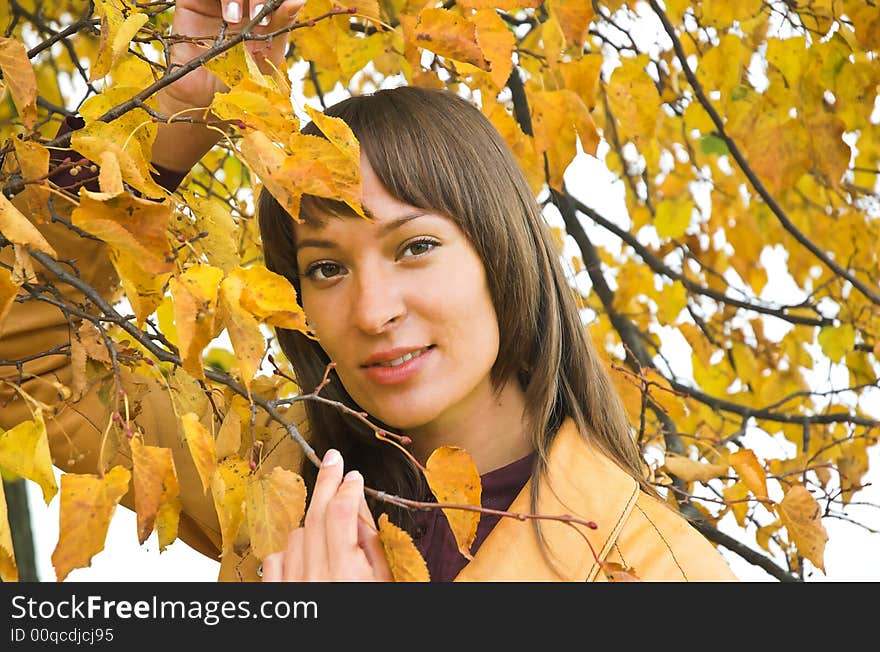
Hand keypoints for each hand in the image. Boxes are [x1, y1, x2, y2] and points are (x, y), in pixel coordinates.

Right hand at [152, 0, 303, 170]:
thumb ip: (283, 24)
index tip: (282, 12)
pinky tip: (227, 17)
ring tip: (236, 20)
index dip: (277, 0)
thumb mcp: (269, 55)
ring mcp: (215, 1)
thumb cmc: (242, 84)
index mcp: (262, 11)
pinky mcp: (191, 1)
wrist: (206, 102)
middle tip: (261, 17)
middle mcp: (240, 3)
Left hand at [261, 449, 393, 581]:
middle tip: (333, 459)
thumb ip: (370, 540)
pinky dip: (288, 551)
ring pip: (295, 535)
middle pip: (315, 516)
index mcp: (347, 574)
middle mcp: (316, 579)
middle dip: (326, 482)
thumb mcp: (383, 579)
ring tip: (329, 537)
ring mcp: (292, 586)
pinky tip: (305, 554)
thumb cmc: (371, 610)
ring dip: (312, 527)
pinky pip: (273, 558)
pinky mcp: (276, 593)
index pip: (341, 514)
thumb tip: (357, 499)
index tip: (353, 476)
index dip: (348, 489)